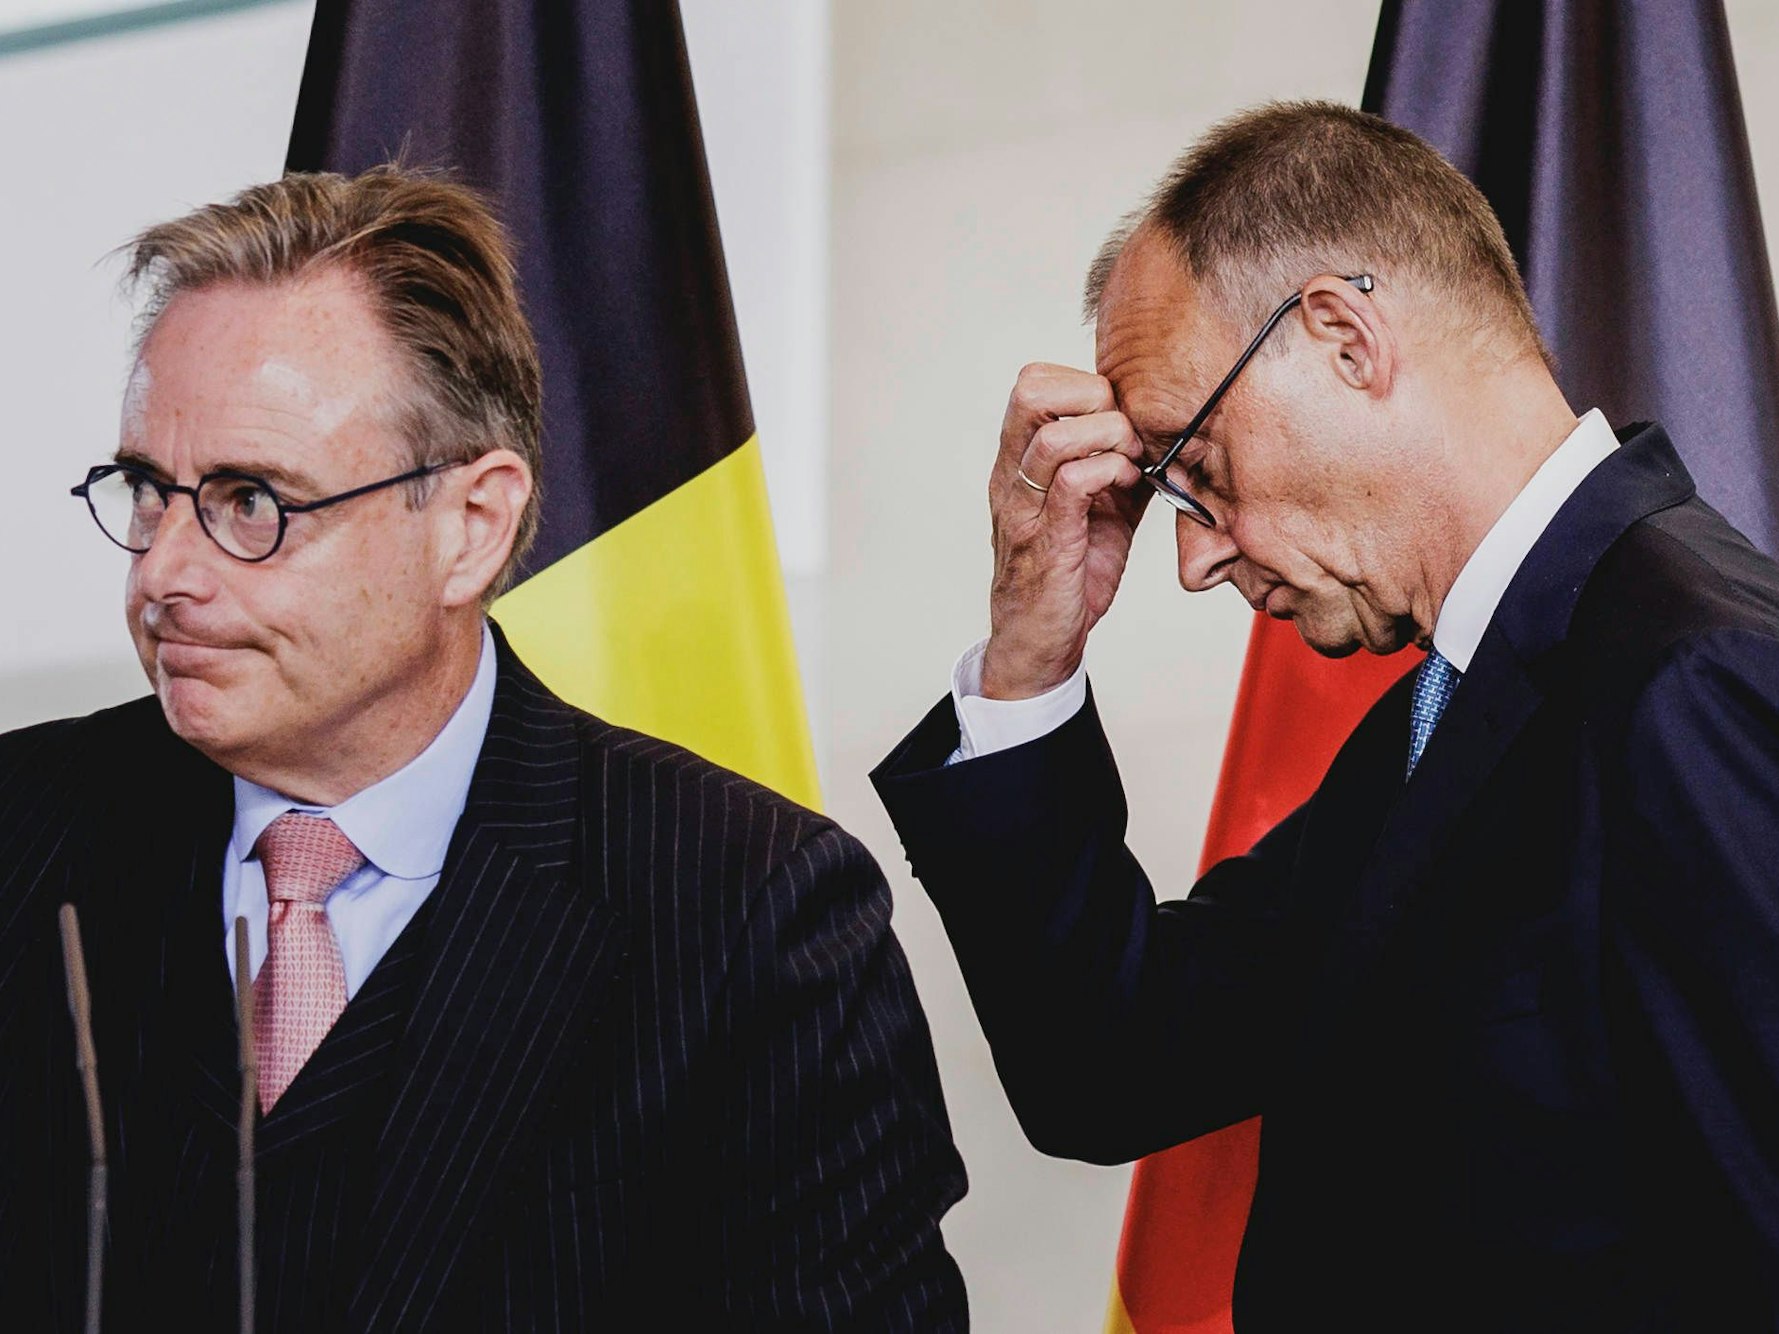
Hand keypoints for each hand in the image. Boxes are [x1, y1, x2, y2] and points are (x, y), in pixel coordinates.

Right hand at [980, 363, 1146, 698]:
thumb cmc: (1070, 573)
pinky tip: (1127, 487)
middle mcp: (1011, 474)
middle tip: (1123, 431)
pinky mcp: (1047, 540)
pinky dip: (1110, 472)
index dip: (1083, 383)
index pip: (1033, 380)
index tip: (1117, 416)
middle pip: (1031, 389)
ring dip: (1108, 437)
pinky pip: (1073, 482)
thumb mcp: (1100, 504)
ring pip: (1054, 435)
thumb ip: (1118, 463)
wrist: (1040, 642)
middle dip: (1092, 396)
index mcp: (1019, 458)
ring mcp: (1025, 506)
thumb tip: (1162, 430)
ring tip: (1130, 462)